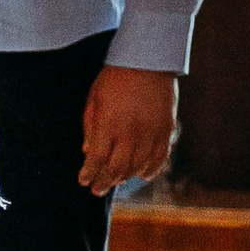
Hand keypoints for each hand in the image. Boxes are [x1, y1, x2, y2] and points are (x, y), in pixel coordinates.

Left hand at [81, 65, 176, 193]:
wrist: (147, 60)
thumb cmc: (114, 77)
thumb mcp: (94, 99)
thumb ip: (90, 127)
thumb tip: (87, 151)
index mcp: (109, 125)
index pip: (97, 159)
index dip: (89, 173)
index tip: (83, 181)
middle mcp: (130, 132)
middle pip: (117, 168)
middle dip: (104, 181)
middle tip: (96, 190)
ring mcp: (150, 132)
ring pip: (138, 165)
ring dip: (125, 177)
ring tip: (116, 181)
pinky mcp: (166, 129)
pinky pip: (160, 156)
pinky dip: (151, 169)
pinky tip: (142, 175)